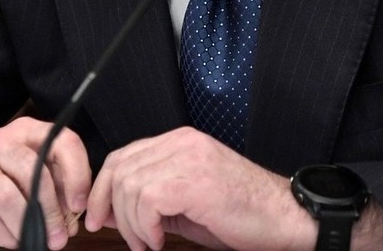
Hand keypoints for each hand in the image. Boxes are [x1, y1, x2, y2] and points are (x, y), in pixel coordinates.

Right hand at [0, 117, 90, 248]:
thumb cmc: (1, 180)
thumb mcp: (31, 172)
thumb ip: (56, 186)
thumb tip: (74, 216)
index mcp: (25, 131)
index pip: (61, 141)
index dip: (77, 174)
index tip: (79, 205)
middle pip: (31, 170)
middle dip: (51, 209)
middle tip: (61, 236)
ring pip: (8, 197)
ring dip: (28, 226)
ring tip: (41, 242)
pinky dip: (7, 235)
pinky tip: (16, 240)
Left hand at [84, 126, 319, 250]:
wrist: (285, 217)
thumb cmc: (243, 214)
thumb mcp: (188, 203)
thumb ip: (152, 200)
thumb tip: (109, 210)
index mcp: (181, 142)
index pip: (124, 155)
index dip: (102, 188)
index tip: (97, 216)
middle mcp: (183, 142)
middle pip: (120, 167)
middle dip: (107, 206)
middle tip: (119, 235)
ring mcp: (190, 158)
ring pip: (129, 185)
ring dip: (130, 224)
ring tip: (147, 243)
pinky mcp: (196, 180)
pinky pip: (147, 199)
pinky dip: (144, 225)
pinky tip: (158, 240)